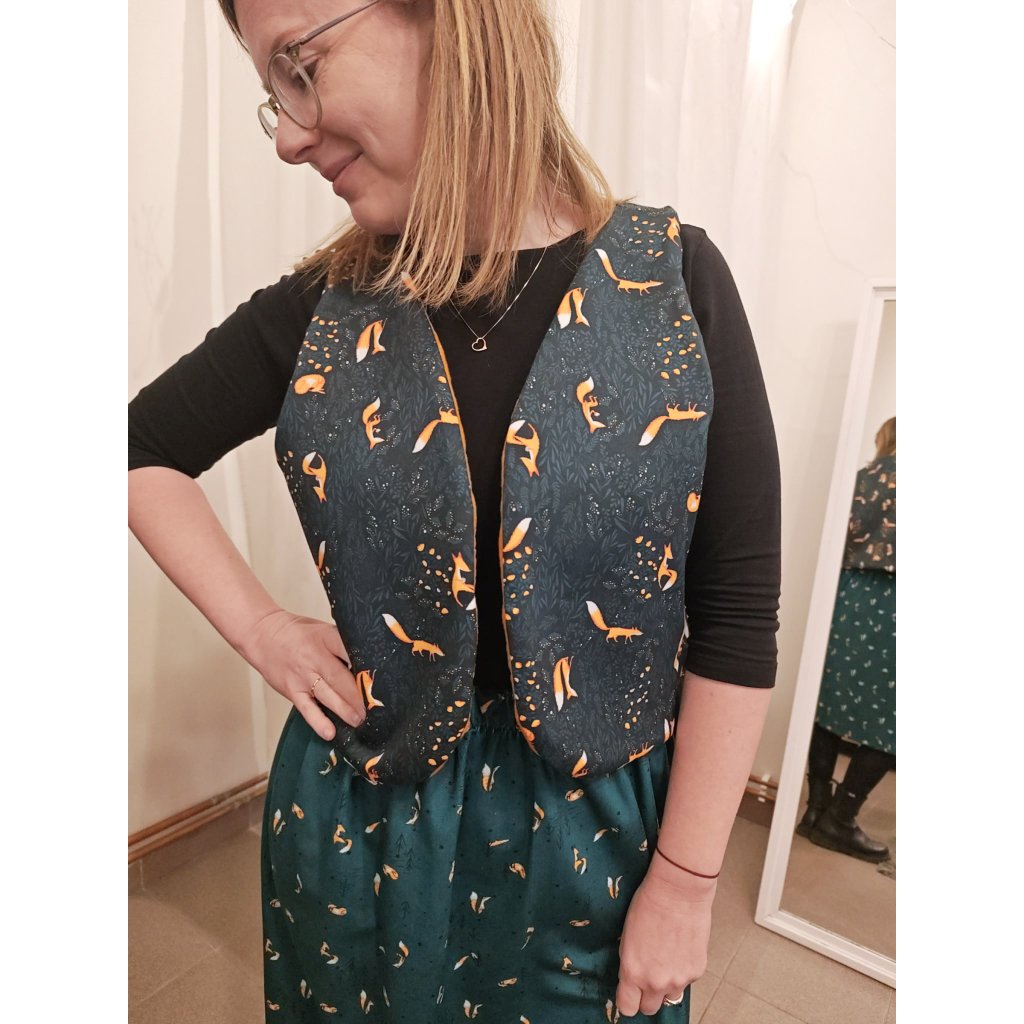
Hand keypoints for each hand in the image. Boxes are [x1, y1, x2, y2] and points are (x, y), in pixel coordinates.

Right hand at [241, 608, 364, 739]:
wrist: (262, 634)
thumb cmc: (298, 632)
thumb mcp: (323, 629)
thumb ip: (342, 644)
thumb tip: (370, 659)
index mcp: (326, 638)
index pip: (349, 651)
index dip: (365, 666)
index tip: (381, 680)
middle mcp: (314, 657)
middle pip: (340, 678)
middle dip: (359, 695)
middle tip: (376, 708)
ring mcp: (302, 675)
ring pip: (327, 695)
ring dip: (345, 709)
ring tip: (360, 720)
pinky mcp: (292, 690)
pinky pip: (306, 708)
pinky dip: (318, 721)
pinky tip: (329, 731)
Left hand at [615, 854, 715, 1016]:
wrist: (678, 891)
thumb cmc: (649, 904)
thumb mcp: (628, 936)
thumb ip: (631, 963)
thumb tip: (633, 977)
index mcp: (633, 972)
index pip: (628, 1007)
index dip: (628, 1000)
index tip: (630, 994)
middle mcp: (655, 981)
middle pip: (650, 1008)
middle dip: (647, 996)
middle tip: (648, 975)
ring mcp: (678, 979)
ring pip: (670, 996)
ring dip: (667, 985)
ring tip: (666, 959)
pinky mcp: (696, 972)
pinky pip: (686, 981)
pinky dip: (683, 970)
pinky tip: (681, 948)